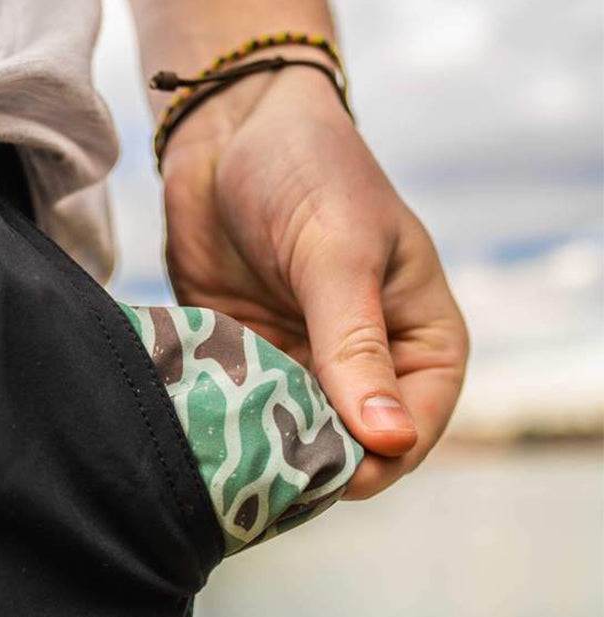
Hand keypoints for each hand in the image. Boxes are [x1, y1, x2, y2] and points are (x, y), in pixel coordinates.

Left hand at [160, 63, 468, 498]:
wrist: (232, 133)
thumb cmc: (309, 173)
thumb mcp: (340, 254)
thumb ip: (357, 347)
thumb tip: (389, 441)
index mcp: (420, 341)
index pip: (413, 430)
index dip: (378, 462)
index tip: (331, 474)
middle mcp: (367, 364)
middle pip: (351, 446)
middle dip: (313, 460)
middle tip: (269, 463)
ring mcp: (306, 365)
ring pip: (294, 437)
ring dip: (266, 444)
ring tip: (234, 443)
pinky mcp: (254, 359)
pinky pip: (246, 409)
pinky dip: (228, 419)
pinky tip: (207, 418)